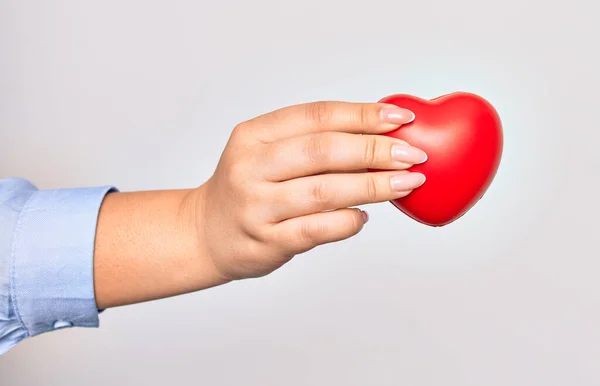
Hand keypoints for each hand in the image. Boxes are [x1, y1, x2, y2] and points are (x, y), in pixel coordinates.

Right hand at [191, 101, 427, 281]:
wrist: (205, 232)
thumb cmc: (248, 188)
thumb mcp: (265, 152)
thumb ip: (311, 142)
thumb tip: (380, 136)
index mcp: (253, 135)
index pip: (316, 116)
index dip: (363, 115)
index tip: (401, 118)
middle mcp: (250, 167)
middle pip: (323, 151)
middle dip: (375, 150)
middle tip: (413, 155)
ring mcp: (256, 206)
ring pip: (324, 192)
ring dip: (373, 186)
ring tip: (406, 183)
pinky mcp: (266, 241)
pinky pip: (317, 230)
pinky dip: (348, 221)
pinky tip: (364, 216)